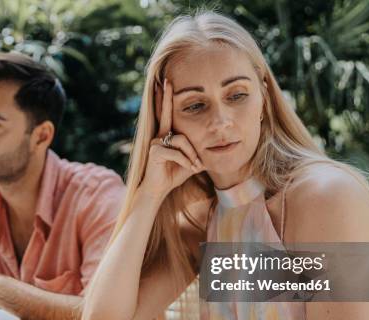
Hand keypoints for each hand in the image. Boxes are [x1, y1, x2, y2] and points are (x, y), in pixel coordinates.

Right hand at [138, 79, 204, 199]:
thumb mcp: (190, 161)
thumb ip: (196, 151)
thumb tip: (213, 147)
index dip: (166, 99)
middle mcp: (159, 135)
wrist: (158, 189)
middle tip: (167, 81)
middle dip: (166, 97)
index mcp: (167, 135)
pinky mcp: (155, 151)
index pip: (168, 114)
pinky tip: (190, 168)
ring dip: (192, 154)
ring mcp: (156, 142)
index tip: (167, 84)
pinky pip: (177, 152)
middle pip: (167, 114)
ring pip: (182, 140)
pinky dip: (186, 160)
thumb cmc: (174, 174)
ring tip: (196, 166)